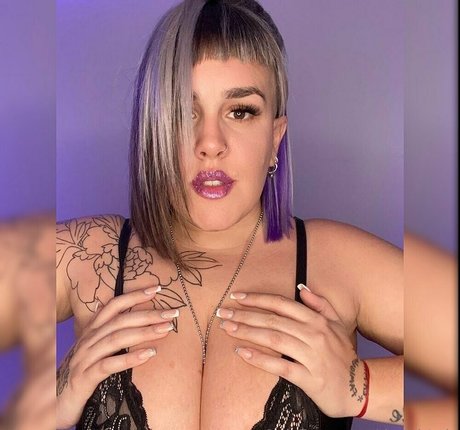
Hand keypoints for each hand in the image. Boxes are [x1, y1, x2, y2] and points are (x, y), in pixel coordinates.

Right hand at [56, 287, 178, 428]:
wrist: (51, 406)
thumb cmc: (79, 376)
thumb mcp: (94, 352)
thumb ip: (109, 337)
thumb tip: (128, 320)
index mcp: (91, 332)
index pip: (114, 306)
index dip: (135, 295)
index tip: (157, 288)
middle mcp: (87, 341)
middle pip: (120, 320)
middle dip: (148, 314)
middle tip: (173, 312)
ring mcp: (84, 358)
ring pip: (117, 339)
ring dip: (144, 332)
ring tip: (167, 330)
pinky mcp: (83, 378)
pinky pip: (108, 365)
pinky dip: (130, 358)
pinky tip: (149, 354)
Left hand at [217, 286, 366, 417]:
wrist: (359, 387)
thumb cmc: (343, 354)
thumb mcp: (336, 324)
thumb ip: (320, 304)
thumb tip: (302, 287)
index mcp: (317, 320)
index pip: (282, 304)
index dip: (258, 299)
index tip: (237, 296)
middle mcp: (313, 334)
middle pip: (273, 320)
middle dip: (245, 314)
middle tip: (223, 313)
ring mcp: (311, 356)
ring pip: (274, 339)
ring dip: (248, 332)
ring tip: (227, 328)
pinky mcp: (309, 378)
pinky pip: (280, 366)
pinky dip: (259, 359)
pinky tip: (241, 353)